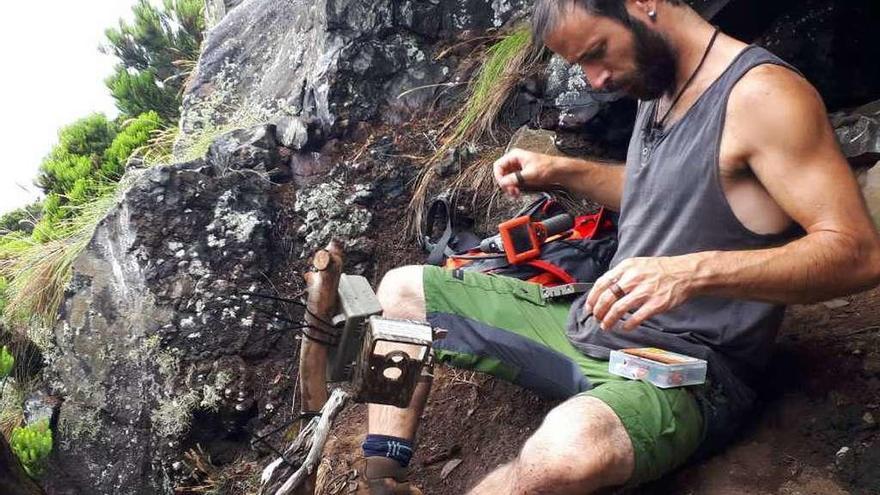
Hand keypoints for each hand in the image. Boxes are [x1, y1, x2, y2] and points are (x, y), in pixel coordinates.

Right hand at [492, 148, 553, 196]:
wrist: (559, 172)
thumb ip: (515, 178)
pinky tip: (518, 192)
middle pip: (502, 173)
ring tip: (515, 193)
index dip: (499, 176)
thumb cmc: (548, 167)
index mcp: (515, 156)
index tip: (503, 185)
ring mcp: (519, 168)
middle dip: (505, 184)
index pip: (498, 166)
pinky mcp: (522, 174)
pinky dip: (514, 187)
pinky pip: (513, 181)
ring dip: (510, 187)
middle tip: (511, 191)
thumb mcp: (529, 174)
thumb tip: (503, 183)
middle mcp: (515, 161)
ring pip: (507, 179)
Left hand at [585, 255, 701, 330]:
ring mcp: (644, 292)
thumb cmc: (660, 270)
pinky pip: (636, 317)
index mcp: (626, 268)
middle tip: (596, 319)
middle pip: (607, 298)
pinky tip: (624, 327)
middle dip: (598, 311)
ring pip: (618, 309)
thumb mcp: (637, 264)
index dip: (592, 298)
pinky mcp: (655, 304)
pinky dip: (627, 325)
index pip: (602, 283)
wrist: (684, 273)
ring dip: (608, 320)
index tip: (589, 307)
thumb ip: (621, 275)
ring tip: (606, 326)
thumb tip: (604, 289)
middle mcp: (633, 279)